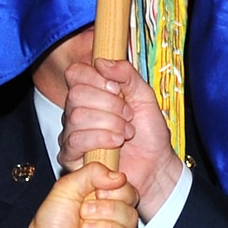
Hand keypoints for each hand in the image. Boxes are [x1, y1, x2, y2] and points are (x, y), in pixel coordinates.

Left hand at [9, 163, 138, 227]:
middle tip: (83, 214)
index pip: (129, 192)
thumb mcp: (65, 189)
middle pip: (131, 213)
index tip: (96, 194)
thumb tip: (117, 176)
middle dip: (105, 211)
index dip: (115, 192)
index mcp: (108, 202)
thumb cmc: (51, 225)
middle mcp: (117, 223)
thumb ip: (90, 174)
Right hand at [61, 59, 183, 219]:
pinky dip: (101, 138)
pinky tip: (116, 142)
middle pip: (77, 94)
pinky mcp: (70, 156)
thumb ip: (127, 75)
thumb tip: (102, 62)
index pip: (76, 73)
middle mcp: (76, 111)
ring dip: (110, 123)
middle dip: (110, 105)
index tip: (118, 90)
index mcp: (91, 92)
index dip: (97, 78)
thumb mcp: (144, 96)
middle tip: (128, 116)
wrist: (156, 166)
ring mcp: (71, 133)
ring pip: (77, 116)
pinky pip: (75, 140)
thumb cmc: (149, 133)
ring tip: (127, 132)